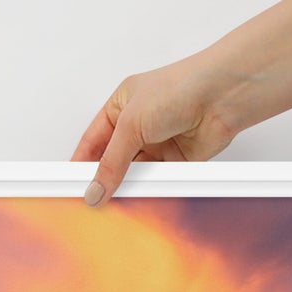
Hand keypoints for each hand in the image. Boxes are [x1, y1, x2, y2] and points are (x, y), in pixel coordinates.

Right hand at [71, 58, 239, 206]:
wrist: (220, 98)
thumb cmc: (179, 89)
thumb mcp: (131, 124)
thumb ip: (111, 161)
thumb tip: (95, 188)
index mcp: (121, 106)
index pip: (93, 140)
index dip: (81, 162)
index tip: (71, 184)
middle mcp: (138, 125)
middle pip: (112, 160)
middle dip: (103, 179)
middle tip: (90, 200)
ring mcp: (157, 144)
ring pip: (134, 174)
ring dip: (126, 187)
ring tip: (113, 202)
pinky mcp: (175, 162)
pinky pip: (155, 183)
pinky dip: (147, 191)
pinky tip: (138, 198)